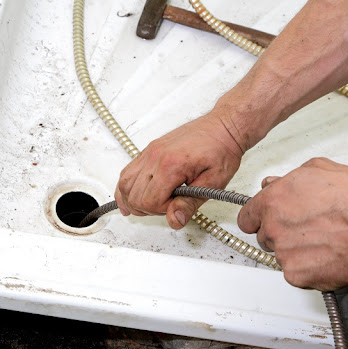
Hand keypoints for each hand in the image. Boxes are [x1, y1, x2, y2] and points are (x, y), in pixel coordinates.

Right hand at [115, 113, 243, 228]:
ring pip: (125, 184)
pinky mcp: (149, 150)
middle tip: (169, 206)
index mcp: (171, 165)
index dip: (163, 211)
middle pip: (134, 196)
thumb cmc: (221, 150)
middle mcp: (155, 157)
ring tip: (150, 207)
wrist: (222, 127)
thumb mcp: (213, 183)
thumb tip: (174, 220)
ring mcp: (149, 152)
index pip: (149, 202)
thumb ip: (190, 204)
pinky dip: (126, 188)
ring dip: (133, 200)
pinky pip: (127, 171)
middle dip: (149, 208)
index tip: (178, 206)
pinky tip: (129, 198)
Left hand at [237, 157, 347, 290]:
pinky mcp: (296, 275)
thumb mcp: (319, 169)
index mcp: (273, 202)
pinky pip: (296, 273)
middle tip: (306, 228)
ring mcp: (283, 254)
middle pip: (265, 237)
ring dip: (295, 251)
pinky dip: (308, 268)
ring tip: (322, 240)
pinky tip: (326, 255)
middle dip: (280, 233)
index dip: (257, 219)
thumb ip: (288, 178)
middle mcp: (273, 228)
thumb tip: (274, 183)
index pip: (246, 217)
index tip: (264, 221)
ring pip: (281, 255)